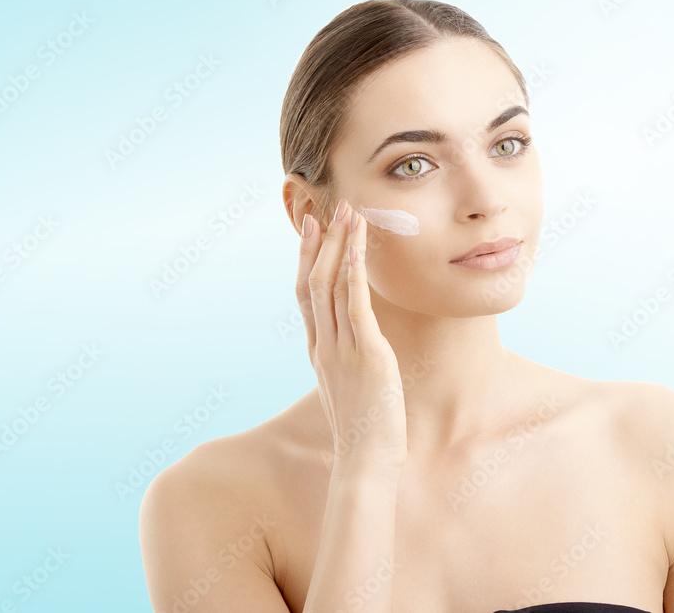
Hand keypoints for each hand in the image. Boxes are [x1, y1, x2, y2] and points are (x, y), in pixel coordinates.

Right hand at [295, 198, 407, 469]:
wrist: (365, 464)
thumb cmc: (365, 434)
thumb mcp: (353, 392)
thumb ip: (352, 367)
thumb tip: (364, 353)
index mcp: (319, 354)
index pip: (307, 297)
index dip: (309, 260)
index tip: (314, 232)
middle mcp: (323, 346)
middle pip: (314, 282)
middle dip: (321, 243)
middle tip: (327, 209)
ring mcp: (340, 349)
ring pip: (331, 286)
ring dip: (339, 245)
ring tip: (347, 213)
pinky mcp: (366, 355)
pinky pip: (355, 303)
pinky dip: (354, 270)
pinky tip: (358, 245)